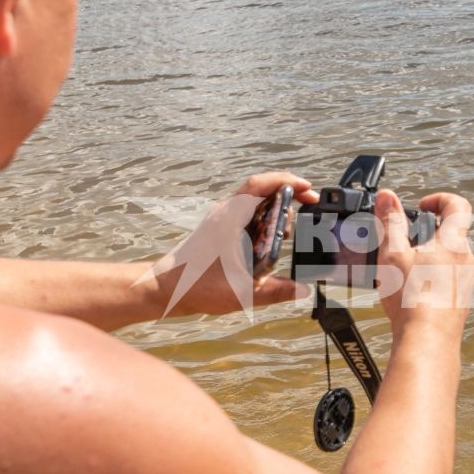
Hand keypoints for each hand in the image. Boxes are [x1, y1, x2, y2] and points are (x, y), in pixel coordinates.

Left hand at [144, 171, 315, 317]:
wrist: (164, 288)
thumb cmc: (195, 286)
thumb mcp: (241, 292)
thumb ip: (275, 291)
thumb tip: (302, 289)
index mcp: (229, 219)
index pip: (259, 185)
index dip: (286, 180)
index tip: (308, 188)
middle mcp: (225, 213)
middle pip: (261, 190)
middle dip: (288, 194)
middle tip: (309, 206)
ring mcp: (221, 220)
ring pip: (255, 202)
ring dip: (276, 208)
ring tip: (290, 229)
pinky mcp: (219, 229)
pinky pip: (247, 214)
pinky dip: (265, 218)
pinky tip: (272, 238)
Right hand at [373, 189, 473, 341]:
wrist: (427, 342)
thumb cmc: (412, 299)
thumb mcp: (393, 253)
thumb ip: (390, 222)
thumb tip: (387, 196)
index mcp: (454, 243)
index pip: (458, 205)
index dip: (439, 199)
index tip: (421, 206)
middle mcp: (466, 260)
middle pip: (451, 233)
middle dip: (427, 231)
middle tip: (403, 241)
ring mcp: (466, 282)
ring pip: (448, 258)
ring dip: (427, 256)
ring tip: (402, 269)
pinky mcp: (460, 300)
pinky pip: (447, 279)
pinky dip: (430, 277)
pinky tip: (410, 291)